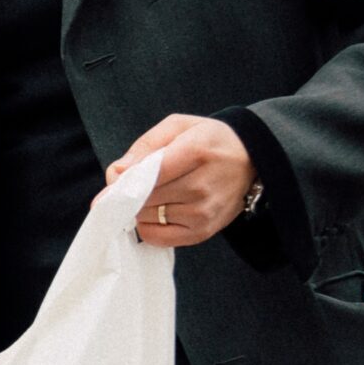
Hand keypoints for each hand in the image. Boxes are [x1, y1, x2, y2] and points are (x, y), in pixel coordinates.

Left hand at [104, 114, 257, 247]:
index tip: (111, 184)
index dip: (124, 182)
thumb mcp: (179, 126)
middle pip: (145, 198)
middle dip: (130, 193)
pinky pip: (157, 238)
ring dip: (140, 208)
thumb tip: (117, 171)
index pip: (150, 174)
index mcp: (196, 152)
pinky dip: (148, 226)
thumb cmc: (208, 140)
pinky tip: (156, 212)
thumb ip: (146, 145)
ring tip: (154, 194)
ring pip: (147, 217)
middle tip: (133, 184)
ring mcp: (203, 213)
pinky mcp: (202, 232)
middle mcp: (201, 186)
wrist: (252, 159)